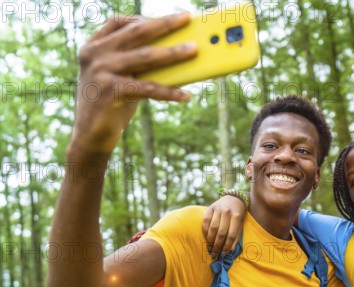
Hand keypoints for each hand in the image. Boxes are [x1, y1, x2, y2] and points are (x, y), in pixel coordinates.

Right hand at [71, 13, 197, 154]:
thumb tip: (178, 52)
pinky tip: (186, 95)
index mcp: (94, 46)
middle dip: (164, 24)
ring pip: (145, 56)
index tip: (169, 15)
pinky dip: (169, 92)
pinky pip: (147, 88)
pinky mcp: (109, 91)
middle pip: (136, 33)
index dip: (144, 16)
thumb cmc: (112, 105)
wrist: (91, 136)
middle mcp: (94, 54)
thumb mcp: (123, 78)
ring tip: (194, 50)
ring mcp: (100, 71)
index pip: (119, 22)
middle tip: (186, 18)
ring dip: (174, 53)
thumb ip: (139, 64)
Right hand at [202, 195, 246, 253]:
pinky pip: (205, 221)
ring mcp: (218, 209)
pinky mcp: (210, 208)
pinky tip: (206, 237)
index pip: (231, 234)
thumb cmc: (238, 214)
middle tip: (215, 253)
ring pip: (212, 227)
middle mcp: (227, 212)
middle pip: (221, 232)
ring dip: (210, 240)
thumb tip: (231, 250)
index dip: (227, 245)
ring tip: (210, 247)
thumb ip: (236, 236)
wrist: (233, 198)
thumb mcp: (240, 224)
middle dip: (218, 245)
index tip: (224, 253)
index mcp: (237, 216)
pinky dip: (205, 231)